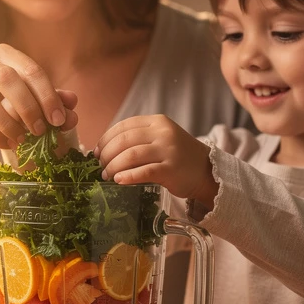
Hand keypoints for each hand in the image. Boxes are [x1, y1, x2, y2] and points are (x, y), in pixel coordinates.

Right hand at [0, 44, 78, 156]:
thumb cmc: (2, 111)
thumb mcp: (28, 104)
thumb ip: (50, 101)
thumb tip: (72, 103)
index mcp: (3, 55)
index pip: (29, 69)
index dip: (47, 95)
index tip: (59, 120)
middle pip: (6, 78)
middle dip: (28, 106)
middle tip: (41, 130)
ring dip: (9, 123)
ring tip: (22, 140)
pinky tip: (6, 144)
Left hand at [96, 115, 215, 203]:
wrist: (206, 171)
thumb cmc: (178, 156)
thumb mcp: (160, 138)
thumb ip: (138, 138)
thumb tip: (105, 149)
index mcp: (157, 122)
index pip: (124, 126)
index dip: (106, 139)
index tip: (96, 152)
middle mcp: (163, 133)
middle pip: (124, 141)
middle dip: (107, 154)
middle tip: (101, 166)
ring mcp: (168, 151)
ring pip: (131, 156)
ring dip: (114, 167)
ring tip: (107, 175)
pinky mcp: (171, 170)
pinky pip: (144, 172)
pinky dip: (128, 176)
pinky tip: (118, 181)